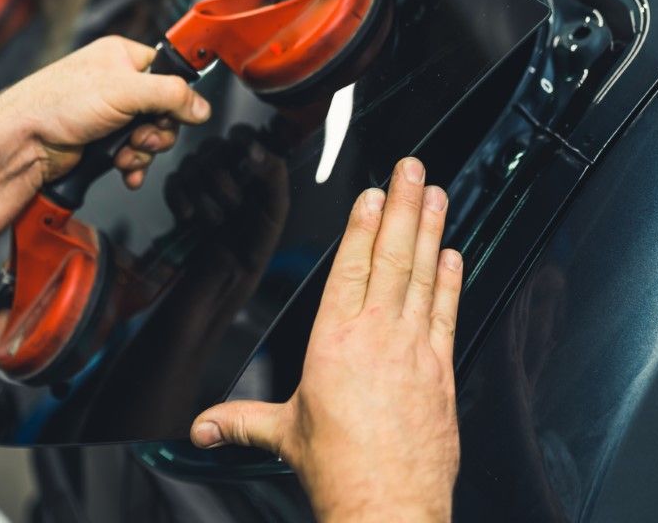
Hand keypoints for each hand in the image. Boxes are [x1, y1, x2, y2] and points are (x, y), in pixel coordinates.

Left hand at [0, 36, 210, 188]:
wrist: (23, 144)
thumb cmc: (54, 104)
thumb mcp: (124, 91)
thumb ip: (170, 95)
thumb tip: (201, 106)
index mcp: (121, 57)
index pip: (168, 72)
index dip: (175, 95)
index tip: (176, 112)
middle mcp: (116, 83)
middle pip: (164, 109)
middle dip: (157, 131)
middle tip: (142, 136)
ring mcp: (110, 114)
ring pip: (150, 135)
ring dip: (143, 151)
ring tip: (125, 153)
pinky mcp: (103, 140)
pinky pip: (134, 153)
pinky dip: (133, 164)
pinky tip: (124, 167)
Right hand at [190, 157, 462, 522]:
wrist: (388, 505)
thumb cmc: (340, 471)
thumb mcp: (282, 436)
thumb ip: (241, 421)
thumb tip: (203, 426)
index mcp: (333, 343)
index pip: (350, 268)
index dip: (363, 225)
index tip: (373, 193)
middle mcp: (376, 337)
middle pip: (391, 257)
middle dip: (403, 207)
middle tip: (413, 169)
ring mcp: (414, 350)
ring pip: (422, 275)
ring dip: (431, 230)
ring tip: (436, 193)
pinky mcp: (440, 370)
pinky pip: (446, 312)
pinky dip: (450, 280)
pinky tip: (454, 254)